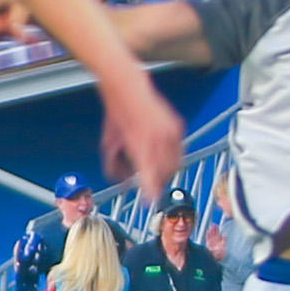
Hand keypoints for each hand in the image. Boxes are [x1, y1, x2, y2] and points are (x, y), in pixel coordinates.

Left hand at [105, 69, 185, 199]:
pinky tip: (160, 153)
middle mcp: (160, 140)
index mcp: (141, 146)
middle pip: (166, 173)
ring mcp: (172, 132)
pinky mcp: (178, 126)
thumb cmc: (116, 115)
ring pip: (175, 163)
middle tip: (150, 186)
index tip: (149, 203)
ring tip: (155, 170)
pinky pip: (179, 149)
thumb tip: (123, 182)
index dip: (151, 193)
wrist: (127, 87)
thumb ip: (115, 166)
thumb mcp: (109, 145)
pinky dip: (172, 156)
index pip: (151, 177)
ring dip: (166, 171)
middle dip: (158, 182)